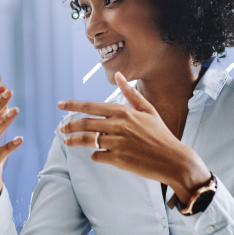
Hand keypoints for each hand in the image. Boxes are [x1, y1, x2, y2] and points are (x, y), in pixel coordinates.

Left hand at [58, 71, 210, 201]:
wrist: (173, 159)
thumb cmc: (160, 134)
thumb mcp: (148, 110)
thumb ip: (130, 93)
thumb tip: (119, 75)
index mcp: (124, 112)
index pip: (91, 106)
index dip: (73, 105)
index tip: (60, 104)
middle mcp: (119, 126)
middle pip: (85, 123)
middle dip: (70, 125)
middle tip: (62, 129)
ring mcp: (117, 143)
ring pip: (88, 140)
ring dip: (75, 141)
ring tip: (68, 141)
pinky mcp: (118, 159)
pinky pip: (98, 156)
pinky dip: (95, 155)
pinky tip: (96, 154)